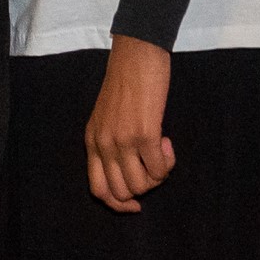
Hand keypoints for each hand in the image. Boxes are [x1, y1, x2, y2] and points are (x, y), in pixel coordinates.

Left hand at [87, 37, 175, 212]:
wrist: (137, 55)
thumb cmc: (126, 82)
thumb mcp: (106, 116)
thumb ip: (110, 143)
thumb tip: (129, 173)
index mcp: (92, 141)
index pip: (98, 190)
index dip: (119, 204)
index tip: (137, 204)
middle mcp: (104, 145)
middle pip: (123, 193)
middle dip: (144, 187)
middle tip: (154, 165)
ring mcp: (123, 141)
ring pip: (143, 186)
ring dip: (158, 175)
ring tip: (160, 151)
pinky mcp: (145, 134)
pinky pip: (159, 169)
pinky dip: (167, 162)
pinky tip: (166, 141)